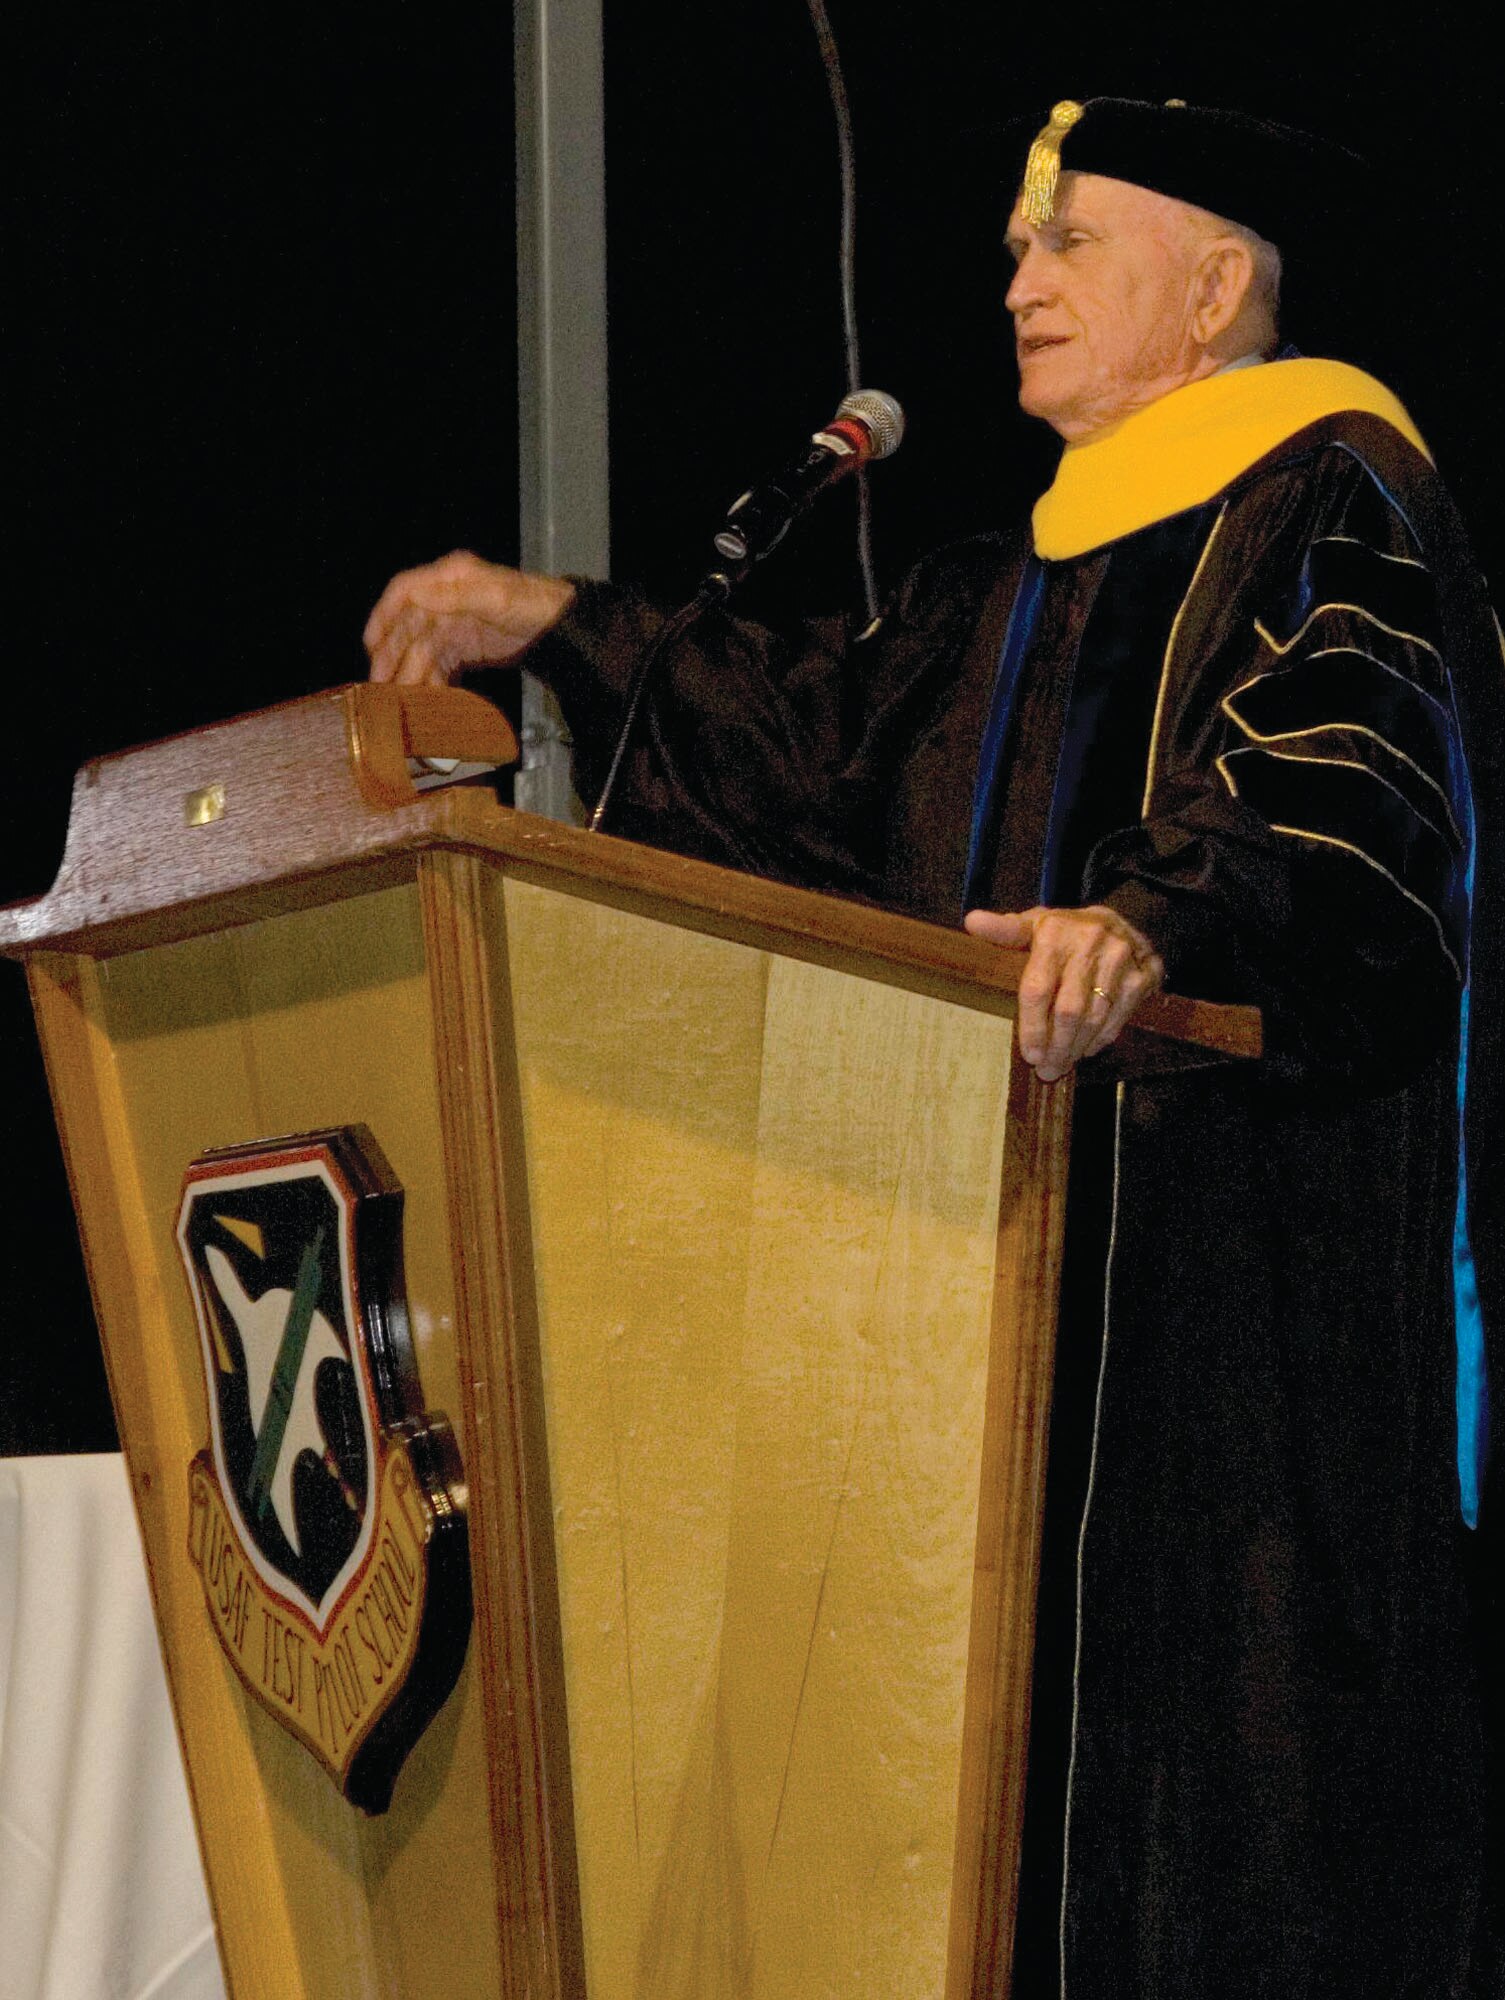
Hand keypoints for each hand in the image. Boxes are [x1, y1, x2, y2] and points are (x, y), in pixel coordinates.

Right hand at [364, 550, 575, 684]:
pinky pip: (440, 664)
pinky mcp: (465, 646)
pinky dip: (433, 681)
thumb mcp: (497, 598)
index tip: (371, 642)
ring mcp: (456, 623)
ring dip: (411, 673)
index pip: (405, 591)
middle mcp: (448, 598)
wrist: (563, 629)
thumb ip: (457, 597)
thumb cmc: (535, 605)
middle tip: (382, 683)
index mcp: (452, 578)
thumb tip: (419, 597)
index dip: (384, 615)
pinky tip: (430, 698)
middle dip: (393, 654)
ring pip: (421, 649)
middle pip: (408, 625)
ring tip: (404, 698)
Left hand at [963, 903, 1164, 1081]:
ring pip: (1094, 1017)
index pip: (1038, 987)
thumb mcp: (1035, 924)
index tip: (1029, 1054)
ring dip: (1076, 1048)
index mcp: (1055, 932)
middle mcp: (1089, 944)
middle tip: (1045, 1070)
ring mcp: (1119, 960)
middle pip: (1069, 1010)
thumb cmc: (1068, 931)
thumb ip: (1005, 931)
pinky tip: (1085, 1050)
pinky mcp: (1142, 976)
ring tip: (1060, 1065)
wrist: (1127, 918)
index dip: (1032, 1026)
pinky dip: (1100, 1039)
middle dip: (1055, 1046)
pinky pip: (1118, 1017)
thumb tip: (971, 922)